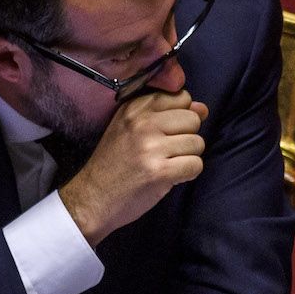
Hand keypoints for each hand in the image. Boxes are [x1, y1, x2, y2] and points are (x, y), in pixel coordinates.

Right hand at [58, 90, 209, 245]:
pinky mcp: (159, 171)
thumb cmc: (115, 164)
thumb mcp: (130, 129)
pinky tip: (170, 177)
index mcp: (134, 108)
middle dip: (187, 137)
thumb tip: (202, 108)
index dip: (181, 116)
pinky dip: (188, 174)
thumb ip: (166, 114)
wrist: (92, 197)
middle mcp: (142, 123)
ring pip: (198, 143)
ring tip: (166, 164)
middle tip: (166, 152)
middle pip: (193, 119)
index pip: (181, 96)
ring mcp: (151, 147)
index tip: (166, 132)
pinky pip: (196, 165)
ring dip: (188, 157)